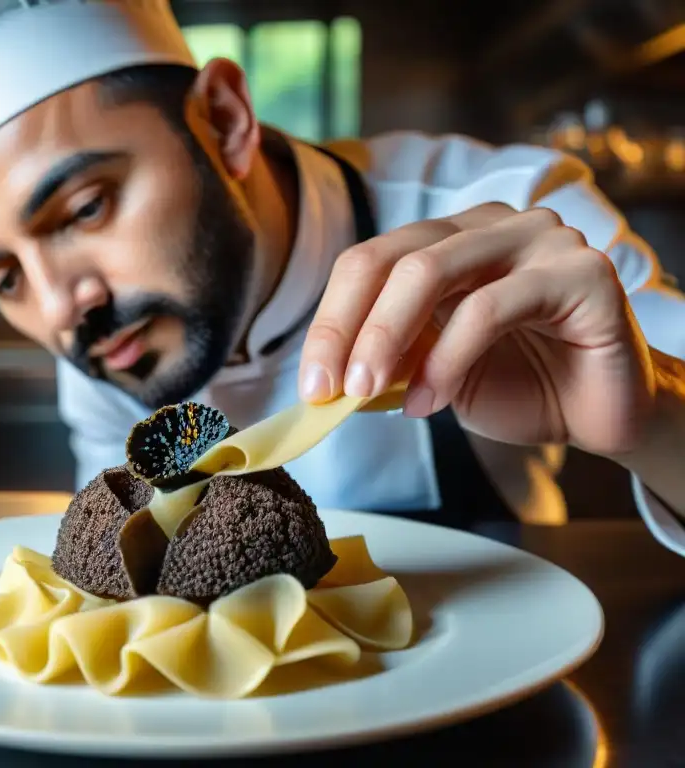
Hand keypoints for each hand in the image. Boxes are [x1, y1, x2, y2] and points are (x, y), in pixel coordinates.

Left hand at [298, 202, 657, 456]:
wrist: (600, 413)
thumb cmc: (517, 385)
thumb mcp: (431, 371)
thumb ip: (387, 359)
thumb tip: (324, 375)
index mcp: (449, 238)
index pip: (369, 261)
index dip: (330, 320)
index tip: (311, 383)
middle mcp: (490, 225)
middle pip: (391, 259)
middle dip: (347, 328)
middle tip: (330, 389)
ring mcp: (538, 239)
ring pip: (431, 272)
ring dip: (386, 339)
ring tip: (368, 393)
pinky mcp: (581, 272)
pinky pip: (488, 308)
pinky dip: (446, 359)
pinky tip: (429, 400)